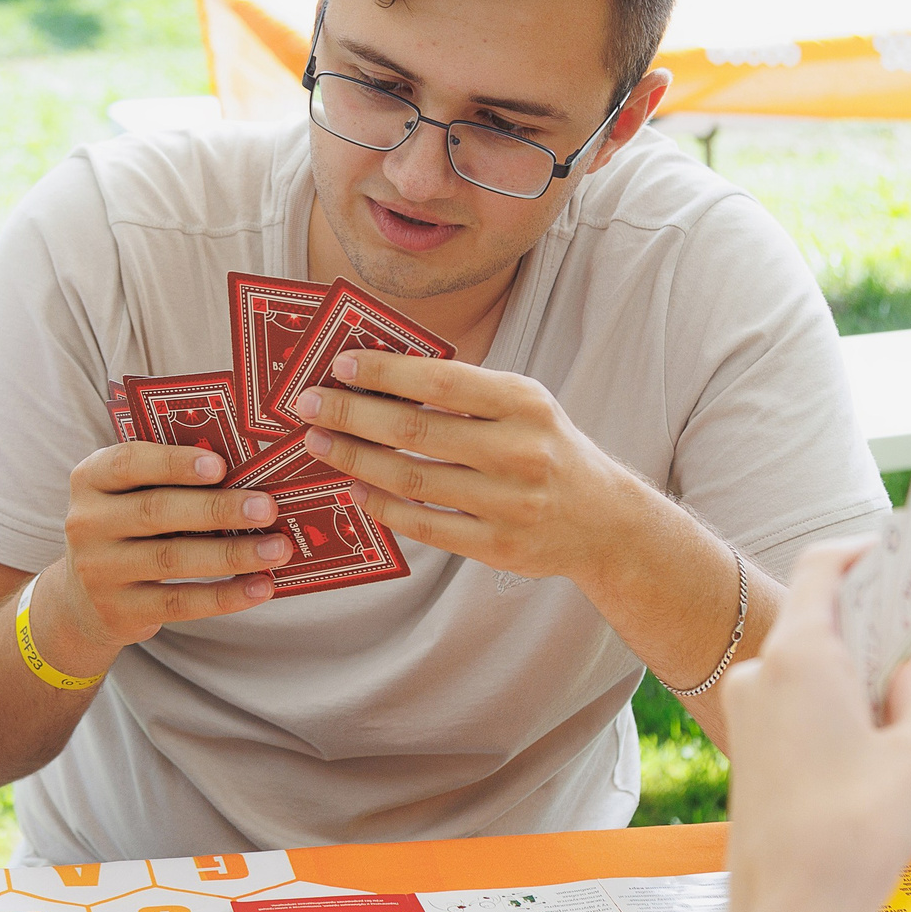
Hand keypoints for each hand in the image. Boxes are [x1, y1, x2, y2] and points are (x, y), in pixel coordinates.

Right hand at [43, 443, 294, 661]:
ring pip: (171, 559)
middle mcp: (87, 522)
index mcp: (91, 478)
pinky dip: (224, 596)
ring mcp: (99, 570)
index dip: (173, 462)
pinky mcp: (119, 610)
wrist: (83, 598)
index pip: (128, 462)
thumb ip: (169, 478)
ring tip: (277, 549)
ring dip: (231, 555)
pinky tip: (260, 587)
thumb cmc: (127, 526)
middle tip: (267, 508)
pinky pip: (178, 603)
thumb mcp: (130, 494)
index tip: (220, 465)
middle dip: (216, 509)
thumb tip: (249, 467)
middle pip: (157, 511)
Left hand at [288, 350, 633, 585]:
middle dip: (352, 415)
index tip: (340, 364)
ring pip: (413, 481)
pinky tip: (355, 490)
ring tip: (320, 444)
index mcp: (524, 403)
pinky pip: (424, 526)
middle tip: (307, 406)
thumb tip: (378, 375)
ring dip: (356, 461)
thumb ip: (464, 391)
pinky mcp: (496, 547)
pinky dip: (383, 507)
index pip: (441, 383)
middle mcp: (519, 452)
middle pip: (417, 432)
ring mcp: (508, 504)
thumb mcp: (523, 405)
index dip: (385, 373)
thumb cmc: (546, 448)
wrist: (603, 521)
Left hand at [716, 541, 910, 911]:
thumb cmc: (857, 829)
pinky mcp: (748, 749)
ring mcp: (747, 711)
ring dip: (860, 668)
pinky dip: (838, 704)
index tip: (904, 553)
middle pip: (820, 616)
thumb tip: (908, 670)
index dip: (865, 550)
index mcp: (800, 654)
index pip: (822, 565)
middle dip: (875, 618)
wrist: (792, 911)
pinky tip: (885, 734)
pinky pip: (797, 705)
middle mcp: (761, 672)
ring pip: (810, 666)